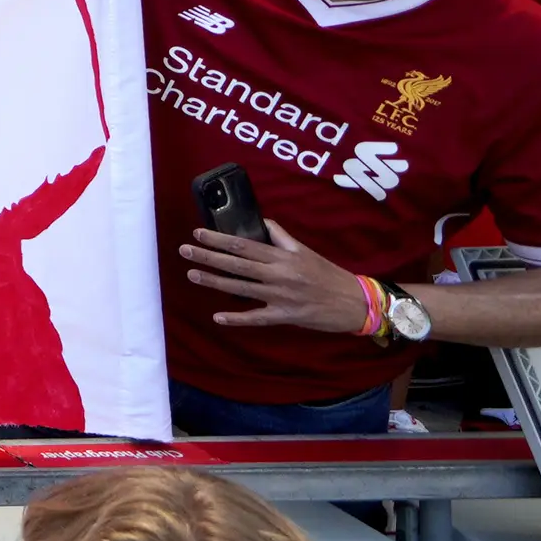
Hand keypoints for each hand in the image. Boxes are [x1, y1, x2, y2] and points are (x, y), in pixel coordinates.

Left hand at [181, 216, 379, 332]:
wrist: (355, 302)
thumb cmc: (328, 274)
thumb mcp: (305, 251)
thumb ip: (281, 237)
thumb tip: (260, 222)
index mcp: (283, 257)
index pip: (244, 244)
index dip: (219, 239)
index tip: (198, 233)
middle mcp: (279, 275)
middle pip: (237, 264)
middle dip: (209, 256)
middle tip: (185, 250)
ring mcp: (281, 297)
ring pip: (241, 288)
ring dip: (214, 281)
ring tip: (192, 274)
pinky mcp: (286, 317)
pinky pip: (257, 318)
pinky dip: (237, 318)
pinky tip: (218, 316)